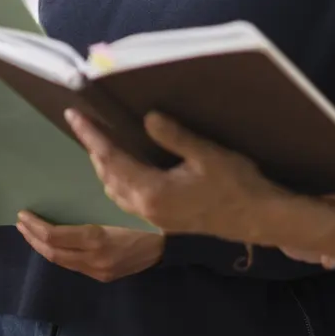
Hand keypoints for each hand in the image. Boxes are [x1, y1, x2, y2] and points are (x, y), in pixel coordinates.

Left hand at [15, 212, 163, 281]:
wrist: (168, 247)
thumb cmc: (144, 220)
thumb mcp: (117, 210)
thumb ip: (90, 213)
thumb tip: (63, 205)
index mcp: (96, 239)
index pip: (54, 236)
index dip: (35, 226)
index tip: (23, 215)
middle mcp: (93, 259)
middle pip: (52, 252)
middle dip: (32, 238)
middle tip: (20, 223)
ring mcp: (98, 272)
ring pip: (61, 262)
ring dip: (42, 248)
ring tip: (30, 233)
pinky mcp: (102, 277)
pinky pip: (73, 266)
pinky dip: (58, 254)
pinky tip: (53, 245)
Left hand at [65, 109, 295, 246]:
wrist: (259, 220)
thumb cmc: (237, 185)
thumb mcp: (207, 154)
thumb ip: (173, 136)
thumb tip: (147, 118)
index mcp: (151, 192)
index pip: (110, 159)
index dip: (91, 135)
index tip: (74, 115)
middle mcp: (145, 208)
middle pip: (107, 176)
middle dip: (93, 149)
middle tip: (84, 123)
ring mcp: (153, 217)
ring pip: (114, 190)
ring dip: (104, 166)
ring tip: (100, 141)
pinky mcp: (162, 220)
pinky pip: (127, 198)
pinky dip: (118, 179)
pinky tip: (125, 166)